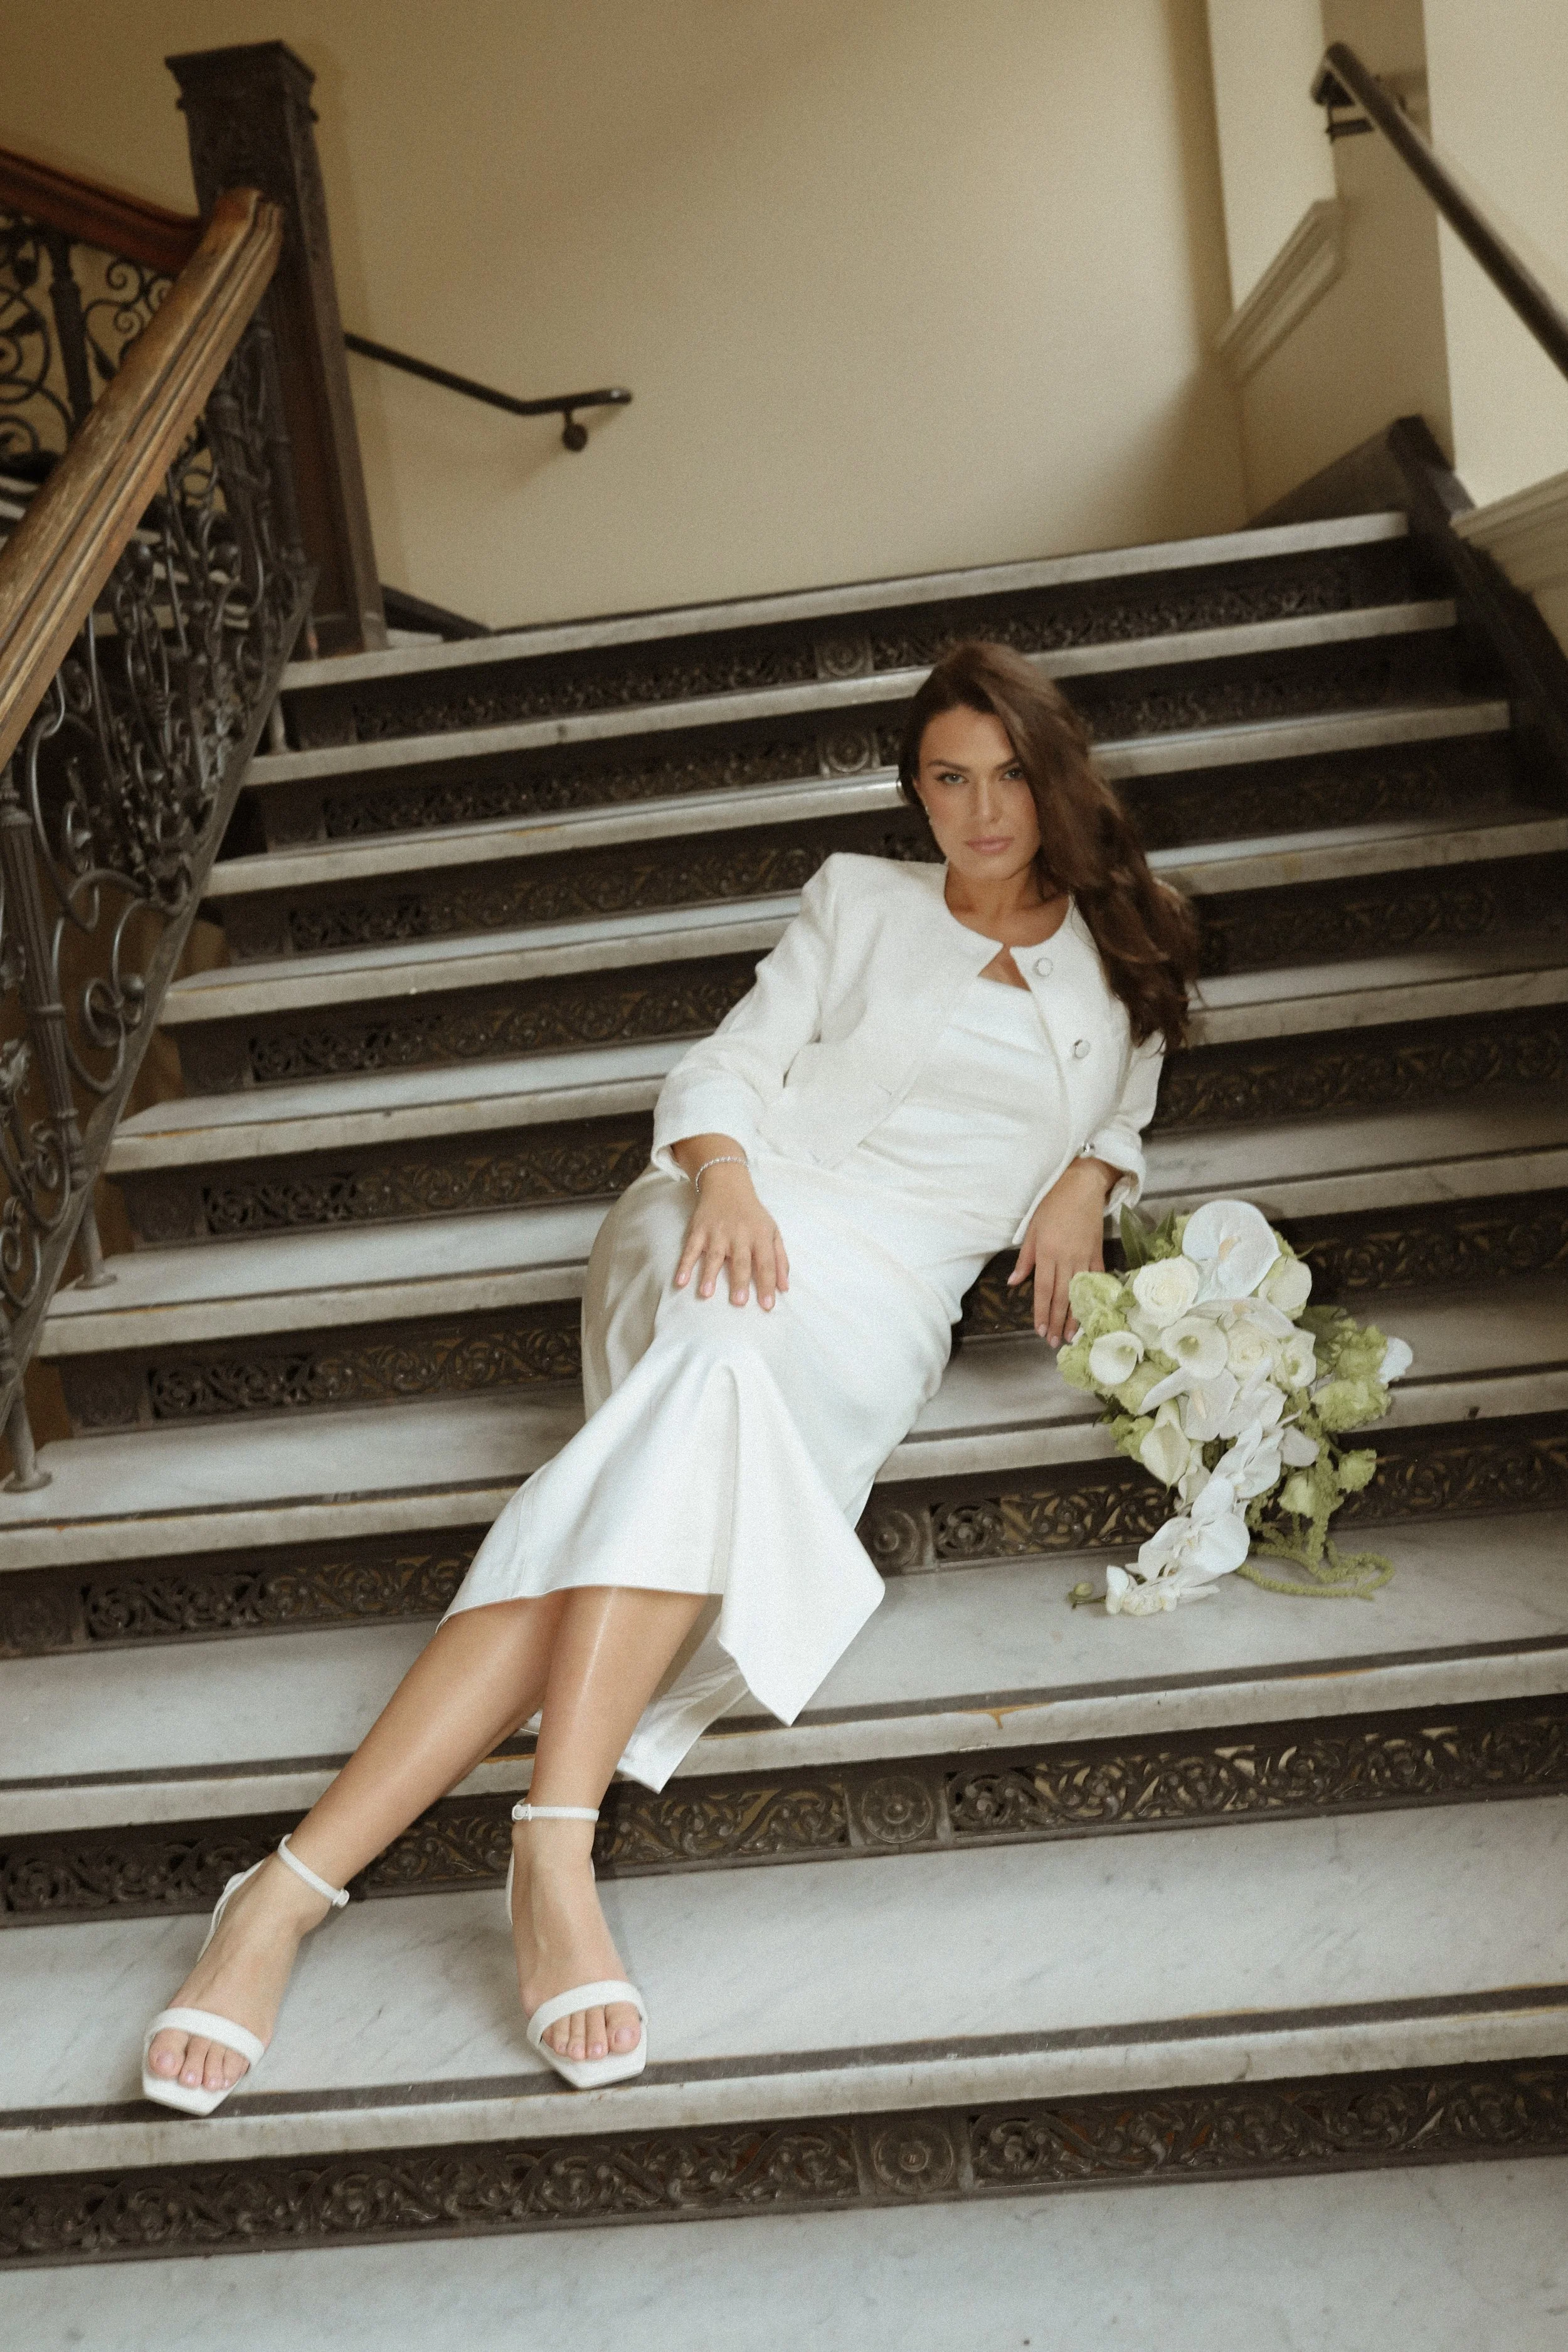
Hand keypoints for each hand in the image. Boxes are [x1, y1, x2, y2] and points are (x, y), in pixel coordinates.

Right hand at [674, 1162, 789, 1307]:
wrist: (727, 1184)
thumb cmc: (753, 1215)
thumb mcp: (772, 1232)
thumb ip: (780, 1260)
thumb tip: (784, 1288)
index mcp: (760, 1236)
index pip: (766, 1263)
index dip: (767, 1284)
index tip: (767, 1305)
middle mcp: (740, 1235)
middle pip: (741, 1261)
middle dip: (740, 1281)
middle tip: (739, 1302)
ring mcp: (717, 1232)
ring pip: (714, 1256)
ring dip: (709, 1275)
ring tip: (706, 1293)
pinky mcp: (699, 1230)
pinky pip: (691, 1249)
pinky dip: (685, 1264)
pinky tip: (681, 1280)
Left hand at [1008, 1159, 1115, 1347]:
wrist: (1083, 1187)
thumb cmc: (1052, 1205)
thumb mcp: (1031, 1229)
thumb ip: (1024, 1259)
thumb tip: (1013, 1282)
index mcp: (1046, 1253)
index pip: (1043, 1290)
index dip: (1042, 1312)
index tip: (1040, 1331)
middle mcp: (1066, 1258)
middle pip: (1062, 1296)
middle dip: (1058, 1321)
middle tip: (1055, 1343)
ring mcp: (1084, 1257)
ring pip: (1079, 1292)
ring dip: (1075, 1315)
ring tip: (1072, 1336)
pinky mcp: (1098, 1252)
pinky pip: (1096, 1279)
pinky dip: (1093, 1297)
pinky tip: (1091, 1312)